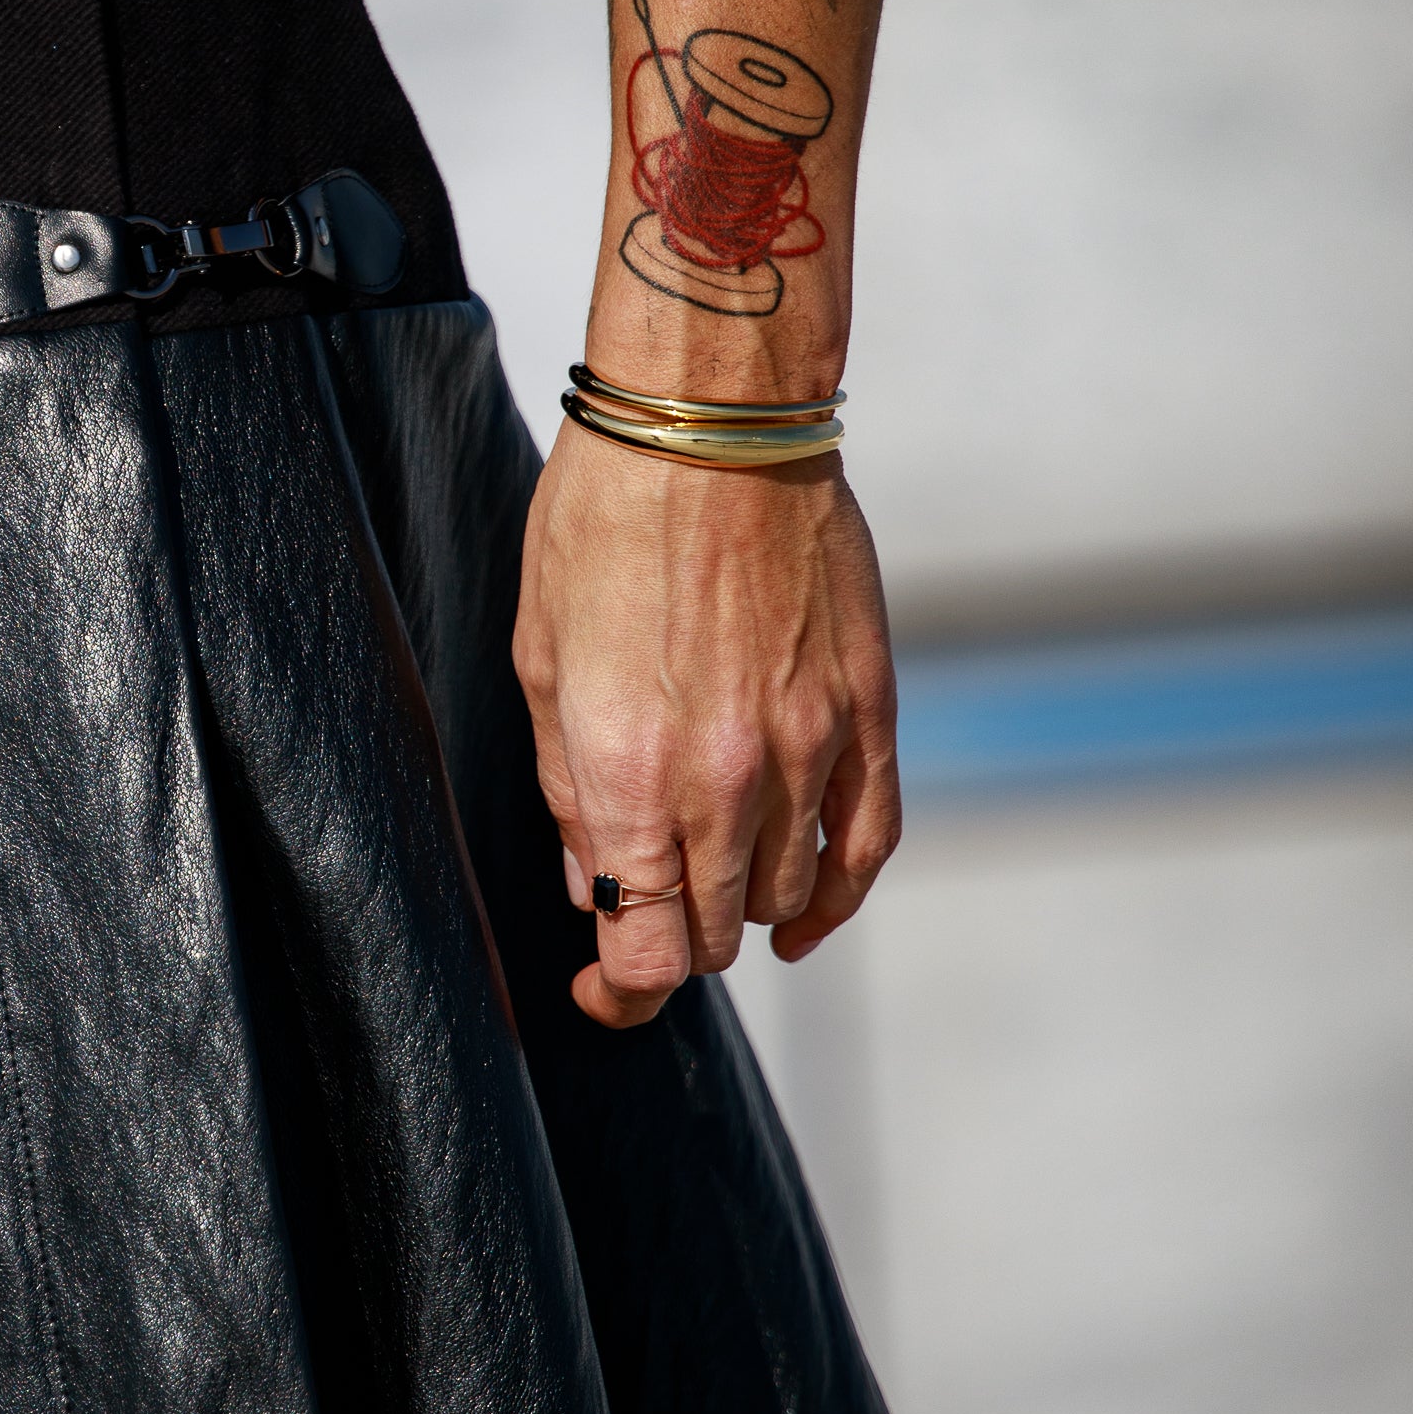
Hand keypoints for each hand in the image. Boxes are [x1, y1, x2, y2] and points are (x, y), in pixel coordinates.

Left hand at [512, 423, 900, 1028]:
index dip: (622, 991)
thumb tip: (592, 885)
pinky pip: (869, 840)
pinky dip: (840, 893)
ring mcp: (809, 748)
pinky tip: (808, 914)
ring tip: (714, 888)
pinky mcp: (867, 709)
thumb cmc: (602, 525)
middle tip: (646, 919)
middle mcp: (726, 780)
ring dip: (748, 909)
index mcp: (630, 776)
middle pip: (717, 934)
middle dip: (676, 943)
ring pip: (790, 895)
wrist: (708, 422)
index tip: (600, 987)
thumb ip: (569, 790)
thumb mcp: (543, 662)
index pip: (648, 951)